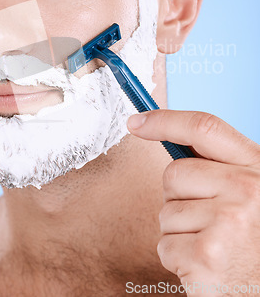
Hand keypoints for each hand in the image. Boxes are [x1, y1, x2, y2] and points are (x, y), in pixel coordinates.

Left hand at [127, 110, 259, 294]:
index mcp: (256, 167)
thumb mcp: (252, 192)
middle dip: (179, 197)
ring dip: (181, 232)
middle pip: (174, 174)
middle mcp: (245, 190)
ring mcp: (226, 222)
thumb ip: (221, 165)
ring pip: (167, 213)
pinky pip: (165, 245)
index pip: (203, 128)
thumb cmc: (256, 239)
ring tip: (215, 246)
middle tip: (210, 220)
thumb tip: (168, 136)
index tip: (137, 122)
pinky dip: (179, 259)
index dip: (165, 120)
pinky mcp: (205, 256)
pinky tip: (208, 266)